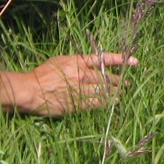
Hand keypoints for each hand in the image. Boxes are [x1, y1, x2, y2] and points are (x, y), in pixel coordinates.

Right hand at [21, 52, 136, 115]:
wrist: (30, 90)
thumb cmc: (42, 74)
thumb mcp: (59, 61)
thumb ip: (76, 62)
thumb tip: (89, 64)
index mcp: (77, 62)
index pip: (103, 59)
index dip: (120, 60)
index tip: (133, 61)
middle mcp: (81, 75)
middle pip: (106, 77)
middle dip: (119, 80)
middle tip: (127, 82)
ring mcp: (80, 90)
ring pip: (103, 91)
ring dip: (115, 92)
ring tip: (122, 93)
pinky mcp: (76, 104)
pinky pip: (96, 104)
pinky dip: (106, 103)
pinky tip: (112, 103)